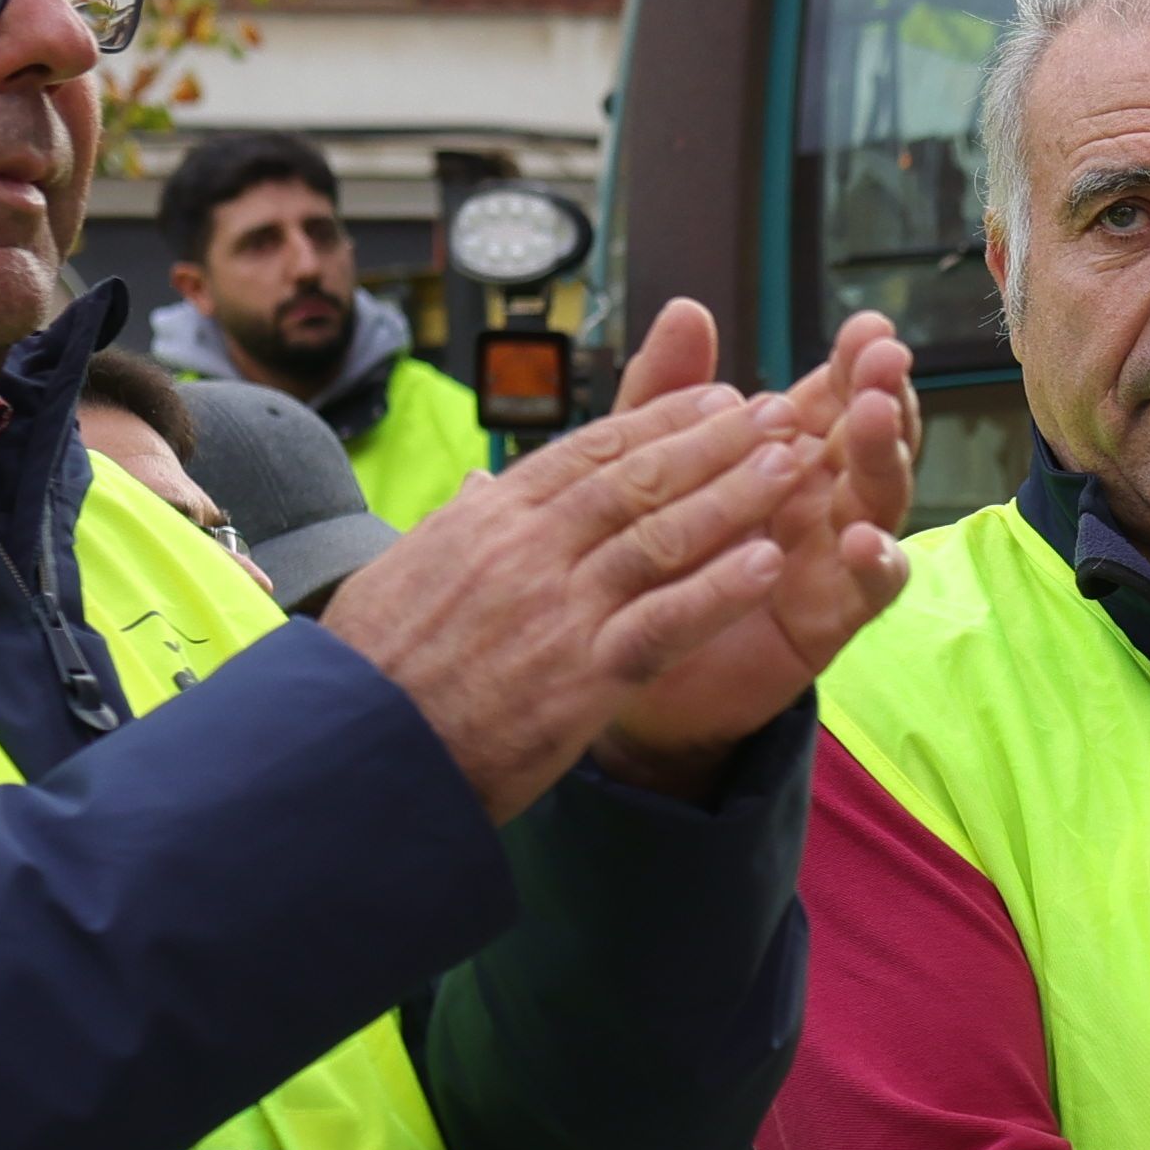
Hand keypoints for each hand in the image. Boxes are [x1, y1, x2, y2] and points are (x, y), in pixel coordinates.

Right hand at [313, 375, 843, 819]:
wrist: (357, 753)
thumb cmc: (374, 670)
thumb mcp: (405, 572)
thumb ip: (456, 526)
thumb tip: (477, 487)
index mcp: (486, 519)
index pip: (588, 452)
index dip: (660, 419)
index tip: (714, 396)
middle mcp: (525, 549)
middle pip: (637, 479)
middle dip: (715, 440)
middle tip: (778, 410)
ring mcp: (557, 610)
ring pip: (661, 537)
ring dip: (734, 497)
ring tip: (792, 465)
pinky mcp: (581, 676)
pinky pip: (665, 622)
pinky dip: (719, 591)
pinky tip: (770, 564)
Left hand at [588, 303, 918, 793]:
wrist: (631, 676)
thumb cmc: (649, 567)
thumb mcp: (645, 469)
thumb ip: (665, 393)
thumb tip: (688, 308)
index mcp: (782, 459)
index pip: (831, 399)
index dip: (853, 363)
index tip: (869, 326)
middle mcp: (819, 503)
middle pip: (868, 441)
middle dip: (883, 396)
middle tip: (884, 360)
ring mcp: (832, 561)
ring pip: (881, 502)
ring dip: (884, 458)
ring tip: (876, 418)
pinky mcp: (830, 621)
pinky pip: (871, 591)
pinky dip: (876, 564)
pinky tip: (863, 539)